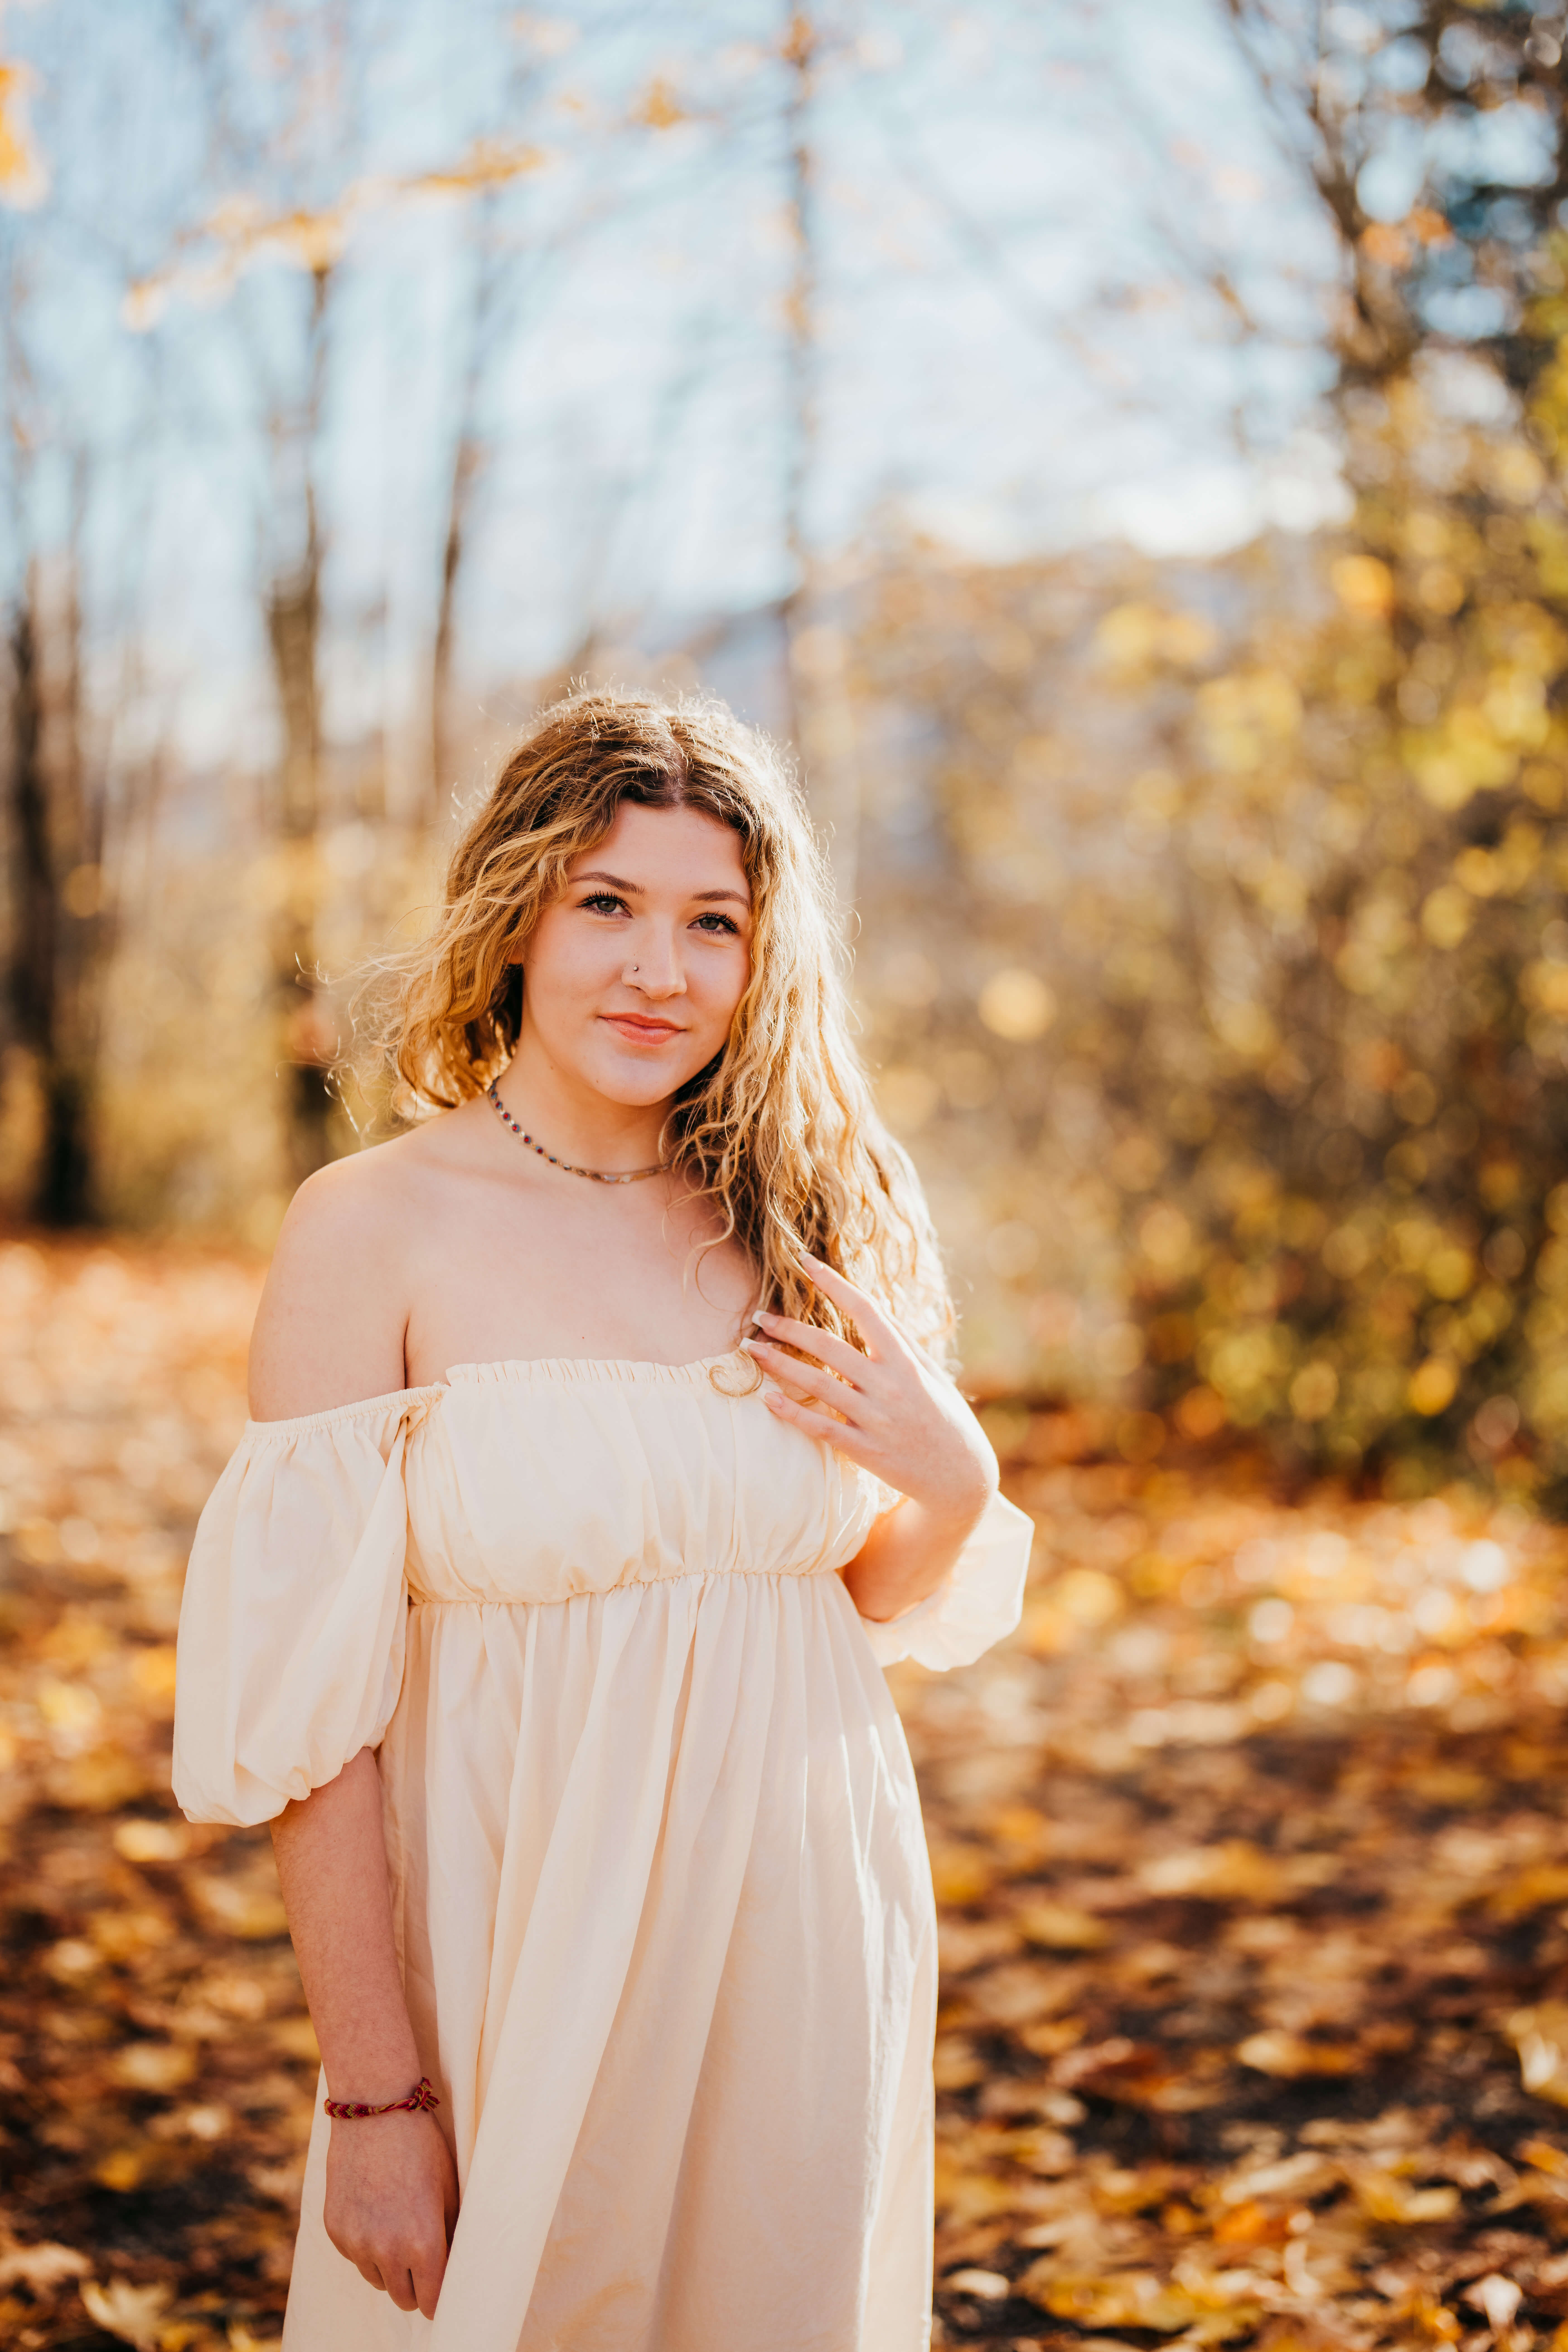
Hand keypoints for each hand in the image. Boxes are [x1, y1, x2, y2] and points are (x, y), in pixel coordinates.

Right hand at [325, 2107, 458, 2318]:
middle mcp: (387, 2250)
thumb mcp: (448, 2189)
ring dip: (389, 2266)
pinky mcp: (335, 2231)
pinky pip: (355, 2257)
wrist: (375, 2111)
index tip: (440, 2287)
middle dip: (415, 2285)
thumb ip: (450, 2233)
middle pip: (403, 2298)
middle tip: (422, 2261)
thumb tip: (451, 2263)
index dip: (438, 2297)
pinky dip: (366, 2245)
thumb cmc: (421, 2146)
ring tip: (398, 2227)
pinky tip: (374, 2210)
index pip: (431, 2300)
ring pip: (378, 2280)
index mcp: (423, 2242)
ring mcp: (357, 2243)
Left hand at [741, 1251, 996, 1535]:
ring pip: (817, 1384)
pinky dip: (793, 1412)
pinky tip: (768, 1399)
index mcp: (906, 1361)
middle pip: (829, 1346)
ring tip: (750, 1348)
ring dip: (778, 1364)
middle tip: (759, 1316)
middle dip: (789, 1328)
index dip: (833, 1283)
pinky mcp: (866, 1451)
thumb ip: (901, 1343)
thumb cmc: (945, 1419)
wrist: (961, 1479)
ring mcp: (876, 1419)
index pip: (865, 1309)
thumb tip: (871, 1308)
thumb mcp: (931, 1374)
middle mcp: (890, 1386)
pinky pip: (821, 1428)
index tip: (804, 1262)